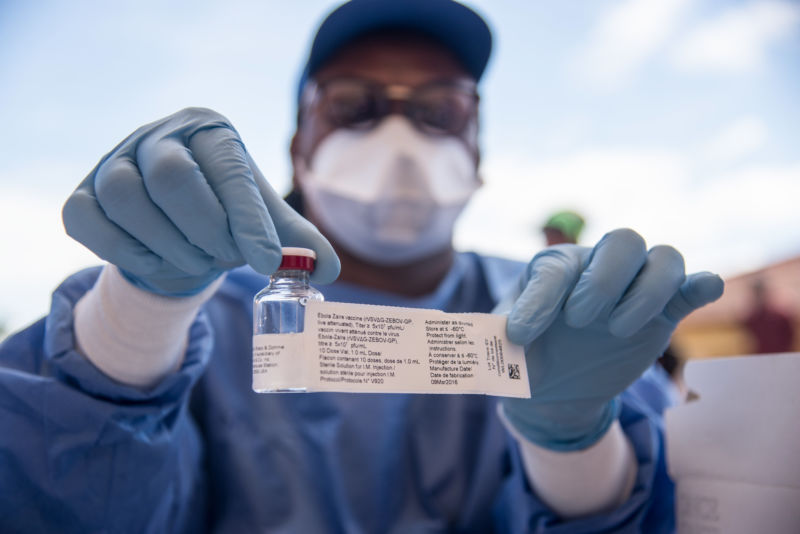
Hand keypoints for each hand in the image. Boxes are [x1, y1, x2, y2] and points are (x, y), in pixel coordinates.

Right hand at [63, 108, 339, 295]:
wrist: (176, 223)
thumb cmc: (226, 213)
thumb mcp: (264, 221)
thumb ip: (296, 241)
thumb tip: (327, 269)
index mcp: (210, 131)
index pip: (228, 169)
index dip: (248, 219)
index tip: (267, 261)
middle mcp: (157, 136)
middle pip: (173, 177)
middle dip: (207, 231)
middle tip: (228, 257)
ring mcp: (112, 163)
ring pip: (127, 199)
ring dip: (170, 246)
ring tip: (199, 260)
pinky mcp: (82, 195)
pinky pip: (89, 222)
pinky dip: (126, 252)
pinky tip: (158, 260)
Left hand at [499, 229, 722, 450]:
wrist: (556, 387)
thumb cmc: (524, 357)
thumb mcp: (499, 351)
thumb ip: (483, 339)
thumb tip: (448, 332)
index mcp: (554, 270)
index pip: (554, 270)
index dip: (538, 301)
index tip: (521, 338)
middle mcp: (598, 267)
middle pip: (623, 241)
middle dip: (604, 280)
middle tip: (580, 321)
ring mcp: (636, 287)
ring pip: (662, 258)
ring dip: (645, 292)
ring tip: (615, 329)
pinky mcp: (665, 312)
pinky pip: (691, 284)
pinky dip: (702, 283)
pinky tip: (703, 288)